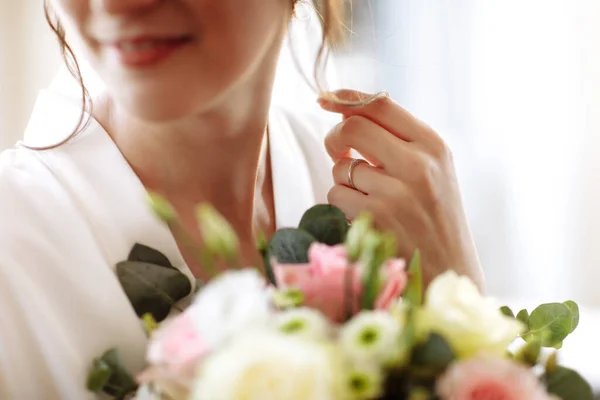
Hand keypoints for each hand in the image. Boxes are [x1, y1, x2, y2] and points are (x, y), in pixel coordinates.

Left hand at [318, 90, 483, 290]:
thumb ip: (399, 139)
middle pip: (353, 128)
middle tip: (338, 150)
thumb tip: (347, 110)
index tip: (327, 100)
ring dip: (343, 180)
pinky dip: (342, 204)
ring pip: (340, 167)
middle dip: (335, 138)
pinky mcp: (376, 218)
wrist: (449, 267)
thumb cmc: (435, 215)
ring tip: (369, 196)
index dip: (346, 99)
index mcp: (434, 146)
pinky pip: (336, 195)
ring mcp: (396, 192)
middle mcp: (417, 165)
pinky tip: (365, 215)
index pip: (381, 105)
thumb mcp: (433, 169)